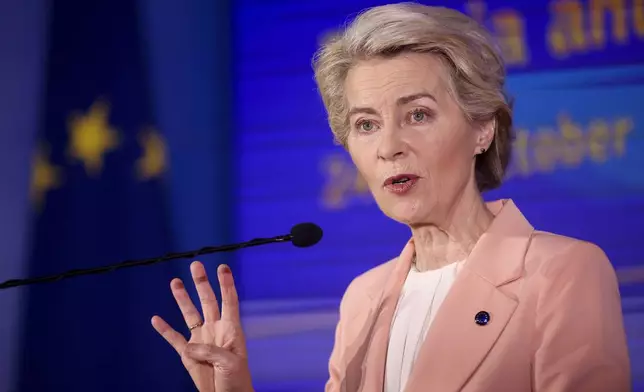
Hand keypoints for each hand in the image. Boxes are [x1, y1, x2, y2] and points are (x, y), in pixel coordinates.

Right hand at [151, 261, 253, 391]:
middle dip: (201, 283)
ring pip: (190, 314)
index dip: (226, 284)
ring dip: (182, 299)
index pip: (229, 301)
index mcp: (231, 329)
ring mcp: (201, 341)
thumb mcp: (230, 362)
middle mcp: (215, 330)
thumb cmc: (237, 381)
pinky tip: (156, 319)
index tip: (223, 267)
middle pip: (208, 301)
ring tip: (175, 282)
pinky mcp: (188, 355)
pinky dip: (165, 330)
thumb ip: (211, 350)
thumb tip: (190, 345)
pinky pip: (174, 339)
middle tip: (195, 265)